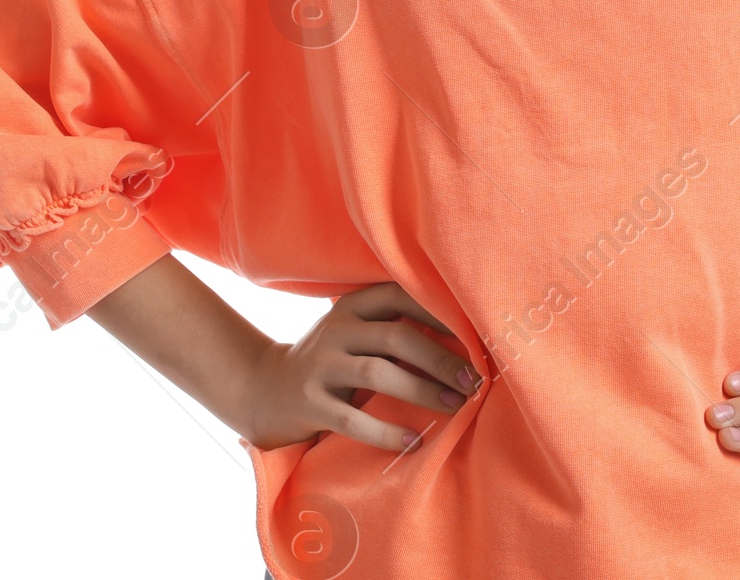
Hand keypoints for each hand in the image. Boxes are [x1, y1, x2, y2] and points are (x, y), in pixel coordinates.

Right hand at [243, 281, 482, 450]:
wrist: (264, 390)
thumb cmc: (328, 360)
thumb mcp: (353, 333)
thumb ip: (392, 328)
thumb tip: (462, 339)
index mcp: (352, 306)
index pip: (401, 296)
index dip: (440, 313)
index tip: (475, 335)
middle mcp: (336, 330)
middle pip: (397, 336)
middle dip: (441, 358)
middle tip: (474, 380)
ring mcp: (321, 366)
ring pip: (378, 373)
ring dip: (422, 390)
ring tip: (454, 406)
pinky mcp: (311, 404)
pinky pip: (354, 419)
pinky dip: (387, 432)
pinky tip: (414, 442)